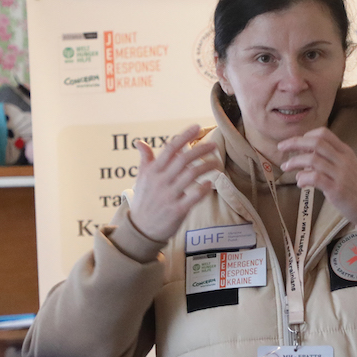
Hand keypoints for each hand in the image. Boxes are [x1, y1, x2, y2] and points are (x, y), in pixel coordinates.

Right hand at [126, 125, 221, 242]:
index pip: (170, 148)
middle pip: (184, 159)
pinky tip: (211, 183)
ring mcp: (169, 195)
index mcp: (153, 171)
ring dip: (207, 166)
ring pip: (192, 175)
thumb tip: (139, 142)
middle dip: (201, 149)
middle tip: (213, 145)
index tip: (196, 127)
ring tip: (216, 162)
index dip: (184, 136)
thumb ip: (145, 159)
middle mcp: (161, 181)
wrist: (140, 229)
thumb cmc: (144, 201)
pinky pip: (194, 196)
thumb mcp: (141, 179)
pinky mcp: (177, 210)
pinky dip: (204, 188)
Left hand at [277, 128, 356, 227]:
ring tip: (286, 168)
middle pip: (315, 143)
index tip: (296, 142)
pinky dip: (303, 178)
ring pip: (312, 159)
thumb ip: (330, 163)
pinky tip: (300, 183)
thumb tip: (306, 163)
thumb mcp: (349, 169)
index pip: (324, 134)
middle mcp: (343, 160)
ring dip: (295, 162)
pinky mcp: (336, 189)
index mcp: (346, 152)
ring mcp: (340, 174)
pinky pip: (314, 178)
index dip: (306, 135)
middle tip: (281, 148)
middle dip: (294, 143)